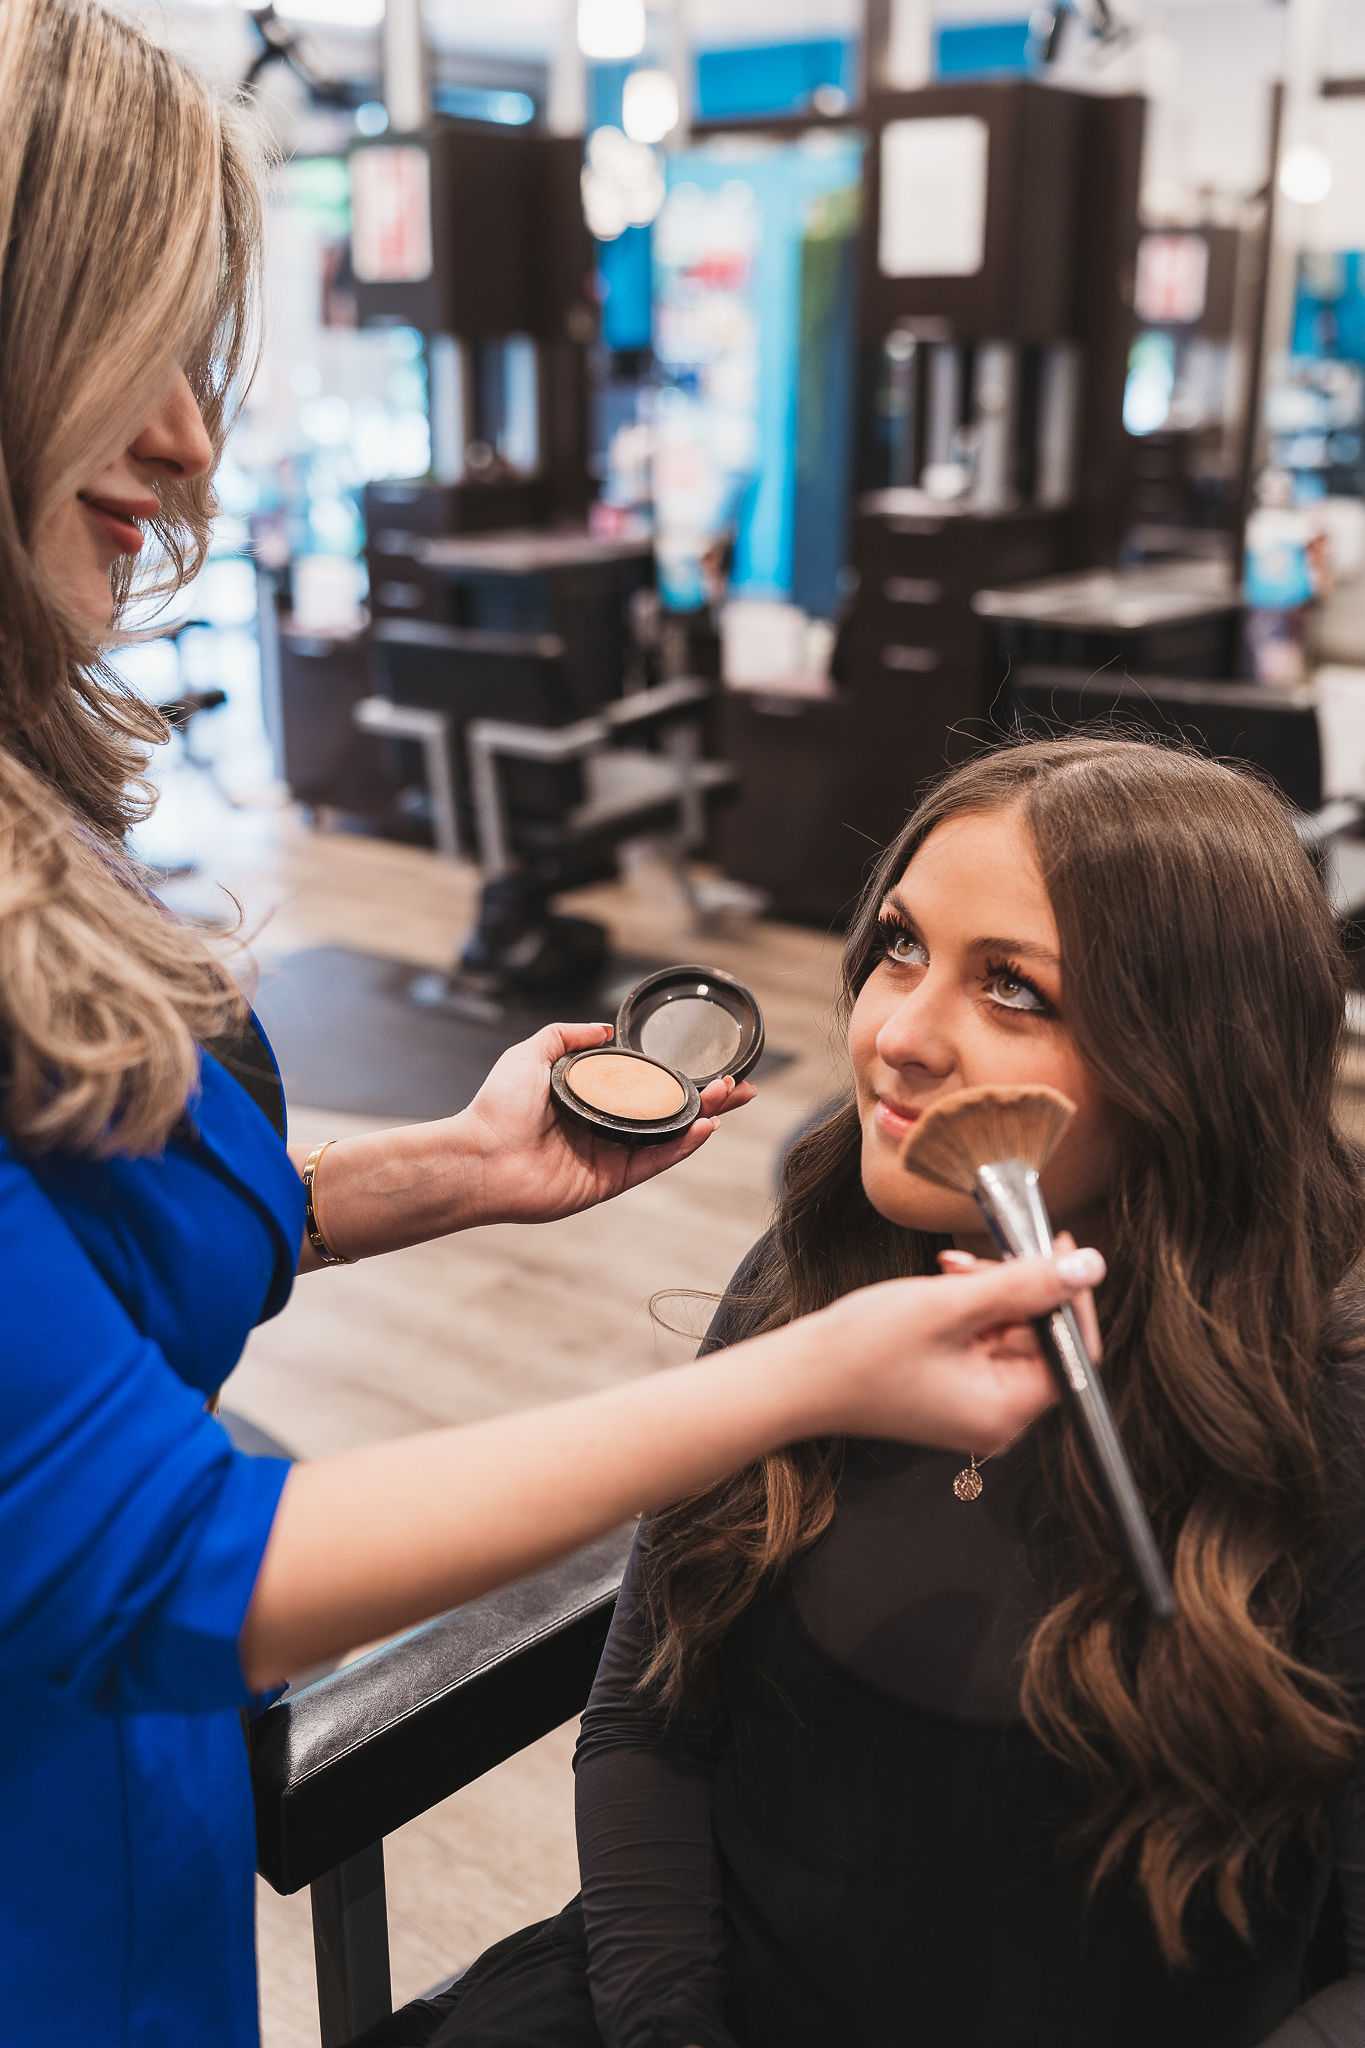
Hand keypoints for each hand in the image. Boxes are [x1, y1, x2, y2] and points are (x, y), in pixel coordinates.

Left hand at [453, 1022, 756, 1225]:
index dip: (677, 1075)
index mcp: (588, 1099)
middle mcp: (603, 1127)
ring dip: (703, 1117)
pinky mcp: (609, 1181)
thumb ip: (565, 1036)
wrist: (480, 1155)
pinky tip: (705, 1126)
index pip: (643, 1085)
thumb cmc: (496, 1107)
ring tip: (732, 1097)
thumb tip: (603, 1028)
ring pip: (667, 1136)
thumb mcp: (530, 1054)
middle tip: (741, 1085)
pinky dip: (682, 1146)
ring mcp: (609, 1155)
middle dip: (707, 1098)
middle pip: (667, 1111)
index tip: (707, 1063)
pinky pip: (653, 1162)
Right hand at [801, 1245, 1106, 1447]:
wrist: (797, 1378)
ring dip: (990, 1291)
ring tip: (950, 1267)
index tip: (1057, 1247)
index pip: (1072, 1352)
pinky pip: (982, 1341)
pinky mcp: (953, 1390)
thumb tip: (1091, 1265)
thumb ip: (1025, 1284)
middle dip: (1019, 1289)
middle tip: (989, 1250)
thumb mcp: (949, 1304)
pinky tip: (943, 1282)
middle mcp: (998, 1419)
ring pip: (1010, 1334)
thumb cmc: (862, 1348)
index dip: (1070, 1297)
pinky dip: (970, 1308)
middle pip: (1041, 1341)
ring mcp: (975, 1405)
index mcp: (1005, 1412)